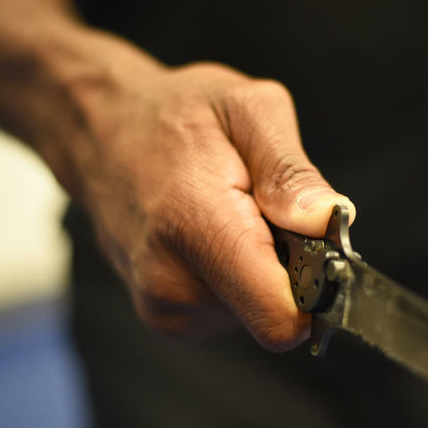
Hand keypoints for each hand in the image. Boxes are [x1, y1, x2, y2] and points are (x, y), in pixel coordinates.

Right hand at [62, 59, 354, 350]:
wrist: (99, 134)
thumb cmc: (172, 115)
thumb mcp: (246, 109)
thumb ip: (289, 171)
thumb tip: (327, 221)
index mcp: (195, 229)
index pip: (279, 318)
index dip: (319, 286)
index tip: (317, 243)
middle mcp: (172, 286)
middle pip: (277, 311)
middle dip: (288, 264)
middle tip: (258, 209)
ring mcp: (165, 309)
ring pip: (256, 312)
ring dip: (260, 267)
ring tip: (229, 215)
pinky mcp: (167, 317)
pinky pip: (233, 310)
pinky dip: (236, 276)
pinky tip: (211, 235)